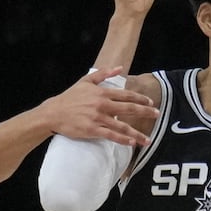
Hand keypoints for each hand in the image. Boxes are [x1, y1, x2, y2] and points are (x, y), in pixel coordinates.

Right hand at [44, 67, 158, 146]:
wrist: (53, 113)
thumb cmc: (69, 97)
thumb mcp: (85, 81)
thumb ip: (103, 74)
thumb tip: (119, 67)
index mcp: (102, 92)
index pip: (126, 95)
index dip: (140, 99)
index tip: (150, 103)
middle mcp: (102, 104)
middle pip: (129, 109)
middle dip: (145, 112)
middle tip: (157, 115)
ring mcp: (98, 118)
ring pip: (122, 126)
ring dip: (137, 133)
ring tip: (148, 139)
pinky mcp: (92, 130)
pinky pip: (111, 135)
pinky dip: (122, 140)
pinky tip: (132, 143)